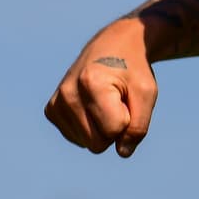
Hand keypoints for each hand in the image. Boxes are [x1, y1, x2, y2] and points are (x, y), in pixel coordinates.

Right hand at [44, 18, 156, 157]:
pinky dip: (90, 127)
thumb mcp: (147, 93)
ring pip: (87, 144)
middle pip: (98, 144)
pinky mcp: (51, 110)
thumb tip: (122, 153)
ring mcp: (56, 103)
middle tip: (118, 101)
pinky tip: (92, 105)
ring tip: (105, 101)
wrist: (113, 46)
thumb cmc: (133, 70)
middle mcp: (67, 94)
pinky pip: (77, 139)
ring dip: (102, 128)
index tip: (127, 97)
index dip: (129, 118)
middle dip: (115, 128)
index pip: (115, 130)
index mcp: (91, 84)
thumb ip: (139, 126)